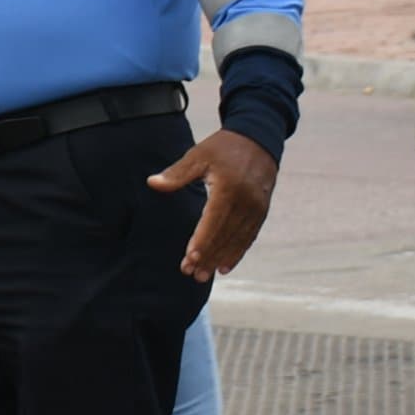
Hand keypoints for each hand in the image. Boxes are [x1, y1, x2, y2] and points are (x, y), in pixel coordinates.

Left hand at [147, 130, 277, 281]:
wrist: (258, 138)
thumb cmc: (223, 147)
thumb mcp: (198, 155)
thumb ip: (177, 173)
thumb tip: (152, 183)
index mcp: (229, 188)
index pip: (213, 221)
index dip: (202, 241)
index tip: (190, 258)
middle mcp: (246, 201)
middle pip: (225, 235)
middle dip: (208, 256)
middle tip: (191, 274)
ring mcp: (257, 208)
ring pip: (237, 239)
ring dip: (220, 259)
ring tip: (203, 275)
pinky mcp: (262, 211)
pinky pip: (249, 236)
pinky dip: (237, 252)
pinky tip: (224, 266)